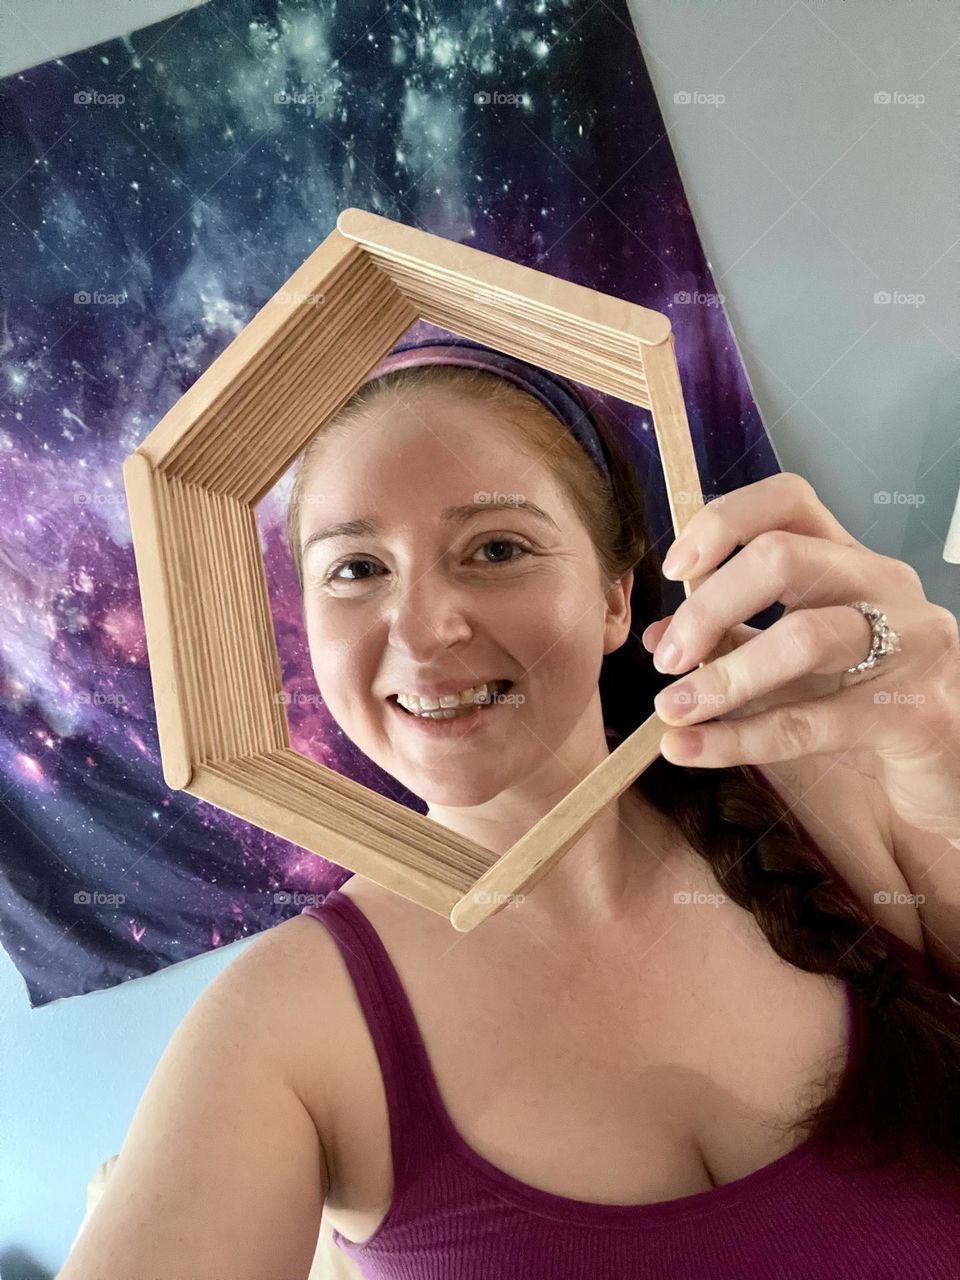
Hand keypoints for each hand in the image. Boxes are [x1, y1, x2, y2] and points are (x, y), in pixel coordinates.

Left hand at [644, 473, 959, 838]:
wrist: (951, 776)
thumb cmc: (871, 712)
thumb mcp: (794, 672)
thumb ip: (735, 646)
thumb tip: (659, 636)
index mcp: (852, 563)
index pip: (788, 501)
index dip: (722, 522)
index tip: (675, 569)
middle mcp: (886, 587)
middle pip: (782, 556)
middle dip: (708, 607)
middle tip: (667, 660)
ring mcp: (911, 645)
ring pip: (803, 637)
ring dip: (723, 677)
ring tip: (671, 710)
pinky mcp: (916, 714)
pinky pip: (811, 722)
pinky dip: (738, 739)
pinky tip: (689, 749)